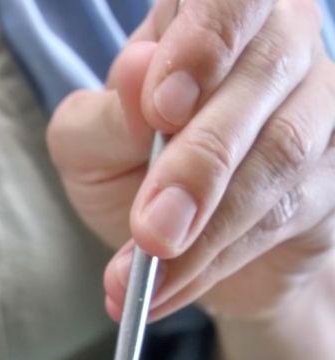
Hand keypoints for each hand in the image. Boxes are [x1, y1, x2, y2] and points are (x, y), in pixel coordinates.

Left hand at [48, 0, 334, 321]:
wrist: (179, 247)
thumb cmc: (130, 171)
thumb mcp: (90, 146)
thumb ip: (105, 115)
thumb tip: (140, 74)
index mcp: (210, 11)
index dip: (208, 37)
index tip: (163, 105)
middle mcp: (278, 38)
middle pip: (266, 69)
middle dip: (200, 160)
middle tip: (151, 227)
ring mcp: (316, 102)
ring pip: (281, 151)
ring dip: (207, 226)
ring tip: (144, 271)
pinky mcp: (332, 176)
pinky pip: (283, 215)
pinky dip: (213, 261)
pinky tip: (164, 291)